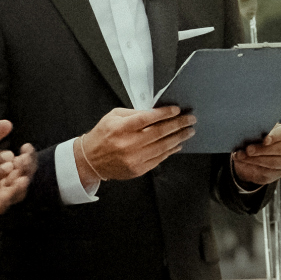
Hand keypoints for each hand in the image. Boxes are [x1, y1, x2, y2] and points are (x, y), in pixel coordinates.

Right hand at [78, 106, 196, 185]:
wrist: (89, 161)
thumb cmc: (103, 135)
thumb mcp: (113, 117)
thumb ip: (134, 114)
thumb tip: (157, 112)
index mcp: (120, 128)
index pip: (147, 118)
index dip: (164, 113)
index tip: (177, 110)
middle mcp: (128, 144)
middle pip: (159, 133)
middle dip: (178, 125)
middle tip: (191, 119)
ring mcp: (133, 159)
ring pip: (162, 147)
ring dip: (179, 138)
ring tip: (189, 131)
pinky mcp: (138, 169)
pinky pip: (159, 159)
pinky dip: (171, 151)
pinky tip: (178, 144)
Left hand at [229, 123, 280, 187]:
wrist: (258, 153)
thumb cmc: (260, 138)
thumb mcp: (260, 132)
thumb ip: (257, 132)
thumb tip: (247, 134)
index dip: (275, 136)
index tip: (265, 140)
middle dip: (263, 150)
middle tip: (248, 150)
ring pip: (273, 162)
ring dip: (255, 160)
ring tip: (242, 157)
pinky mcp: (278, 173)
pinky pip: (267, 173)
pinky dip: (253, 168)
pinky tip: (244, 164)